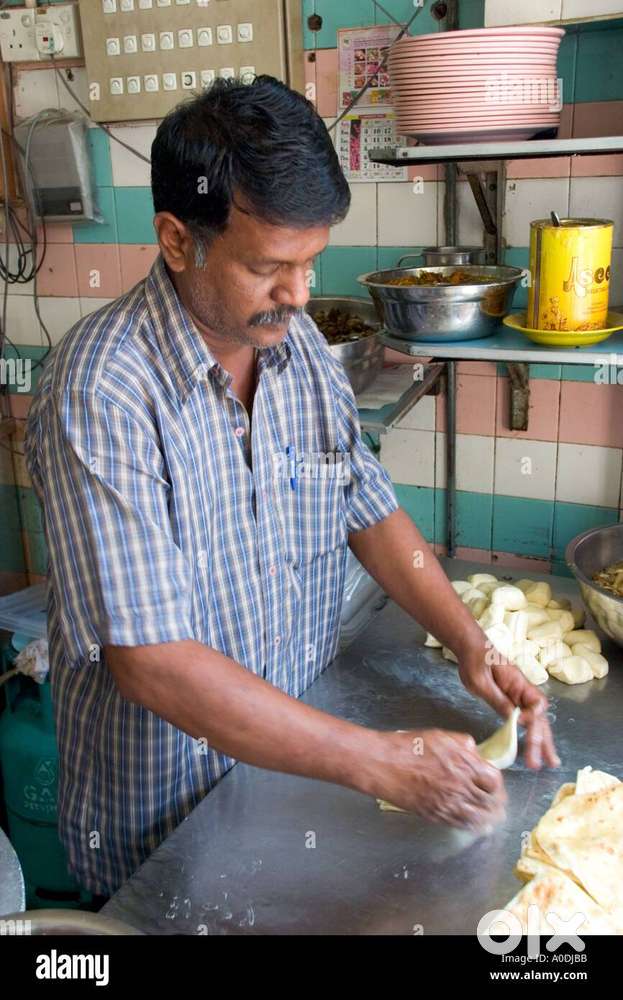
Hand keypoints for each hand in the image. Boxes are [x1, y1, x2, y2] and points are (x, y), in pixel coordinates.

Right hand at [370, 729, 506, 829]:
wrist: (385, 764)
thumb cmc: (411, 746)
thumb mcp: (442, 736)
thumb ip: (465, 745)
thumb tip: (478, 755)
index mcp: (464, 764)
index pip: (494, 781)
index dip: (498, 785)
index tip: (496, 785)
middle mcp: (460, 786)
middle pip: (490, 802)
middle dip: (497, 804)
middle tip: (500, 806)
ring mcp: (448, 803)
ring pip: (478, 817)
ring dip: (488, 819)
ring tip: (493, 819)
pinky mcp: (435, 815)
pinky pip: (460, 824)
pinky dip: (471, 826)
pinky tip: (475, 825)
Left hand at [458, 652, 559, 769]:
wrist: (470, 647)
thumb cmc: (475, 660)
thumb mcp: (481, 681)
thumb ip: (497, 699)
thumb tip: (514, 718)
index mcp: (518, 682)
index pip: (536, 703)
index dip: (533, 716)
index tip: (521, 723)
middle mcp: (523, 690)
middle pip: (539, 716)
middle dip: (544, 739)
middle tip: (550, 762)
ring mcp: (519, 696)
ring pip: (534, 720)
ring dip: (542, 740)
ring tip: (548, 761)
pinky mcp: (512, 700)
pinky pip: (524, 719)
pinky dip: (530, 734)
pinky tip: (532, 747)